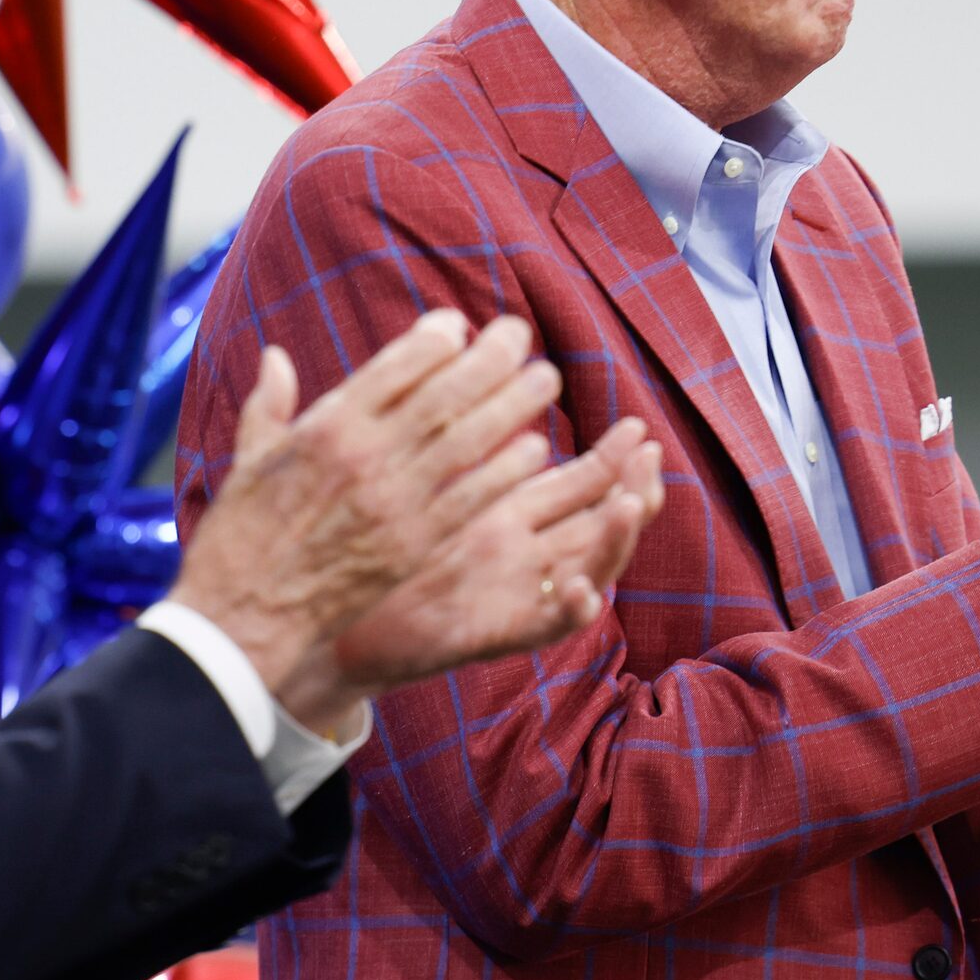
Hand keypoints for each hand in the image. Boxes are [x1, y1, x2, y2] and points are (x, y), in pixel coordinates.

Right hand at [170, 309, 586, 724]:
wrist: (246, 614)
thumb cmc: (241, 536)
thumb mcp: (248, 459)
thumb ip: (268, 405)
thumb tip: (275, 358)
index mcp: (325, 428)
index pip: (396, 367)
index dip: (435, 339)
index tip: (456, 326)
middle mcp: (366, 457)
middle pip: (445, 394)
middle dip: (490, 359)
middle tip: (521, 335)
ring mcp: (395, 502)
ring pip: (469, 441)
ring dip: (513, 406)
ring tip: (544, 380)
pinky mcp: (415, 545)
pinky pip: (473, 498)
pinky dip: (506, 471)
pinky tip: (533, 450)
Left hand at [329, 418, 664, 690]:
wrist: (331, 614)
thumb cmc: (364, 541)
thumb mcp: (411, 475)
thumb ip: (439, 425)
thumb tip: (451, 347)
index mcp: (507, 514)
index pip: (579, 485)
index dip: (613, 460)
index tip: (637, 428)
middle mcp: (522, 554)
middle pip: (600, 524)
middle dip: (634, 490)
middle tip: (648, 455)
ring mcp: (512, 595)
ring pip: (589, 570)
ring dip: (614, 541)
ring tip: (629, 505)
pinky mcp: (491, 633)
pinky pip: (545, 627)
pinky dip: (570, 611)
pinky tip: (579, 588)